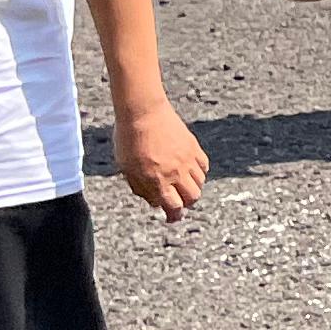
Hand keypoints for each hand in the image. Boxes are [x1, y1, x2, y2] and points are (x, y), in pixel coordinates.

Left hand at [112, 97, 207, 218]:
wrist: (143, 112)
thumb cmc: (129, 139)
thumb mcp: (126, 168)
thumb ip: (140, 187)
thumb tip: (154, 201)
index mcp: (157, 180)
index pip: (174, 207)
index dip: (174, 216)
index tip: (171, 217)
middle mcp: (175, 172)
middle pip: (192, 198)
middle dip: (185, 204)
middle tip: (178, 202)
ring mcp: (187, 159)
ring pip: (200, 183)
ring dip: (192, 188)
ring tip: (182, 185)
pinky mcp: (193, 147)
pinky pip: (203, 166)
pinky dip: (199, 173)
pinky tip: (189, 170)